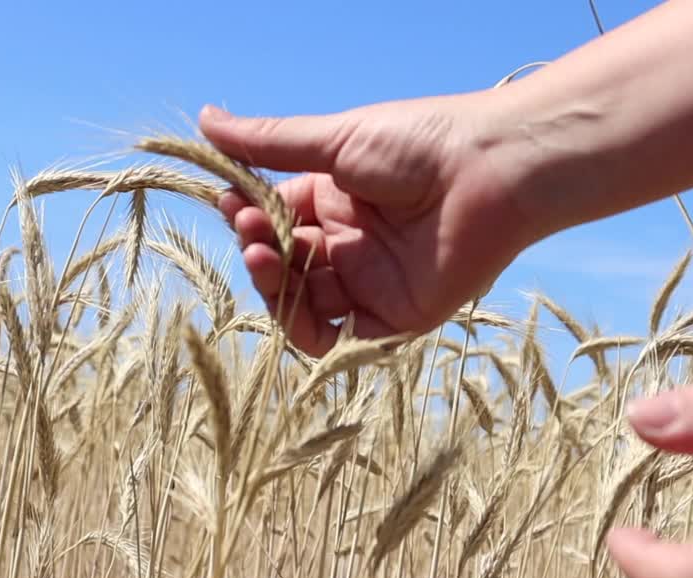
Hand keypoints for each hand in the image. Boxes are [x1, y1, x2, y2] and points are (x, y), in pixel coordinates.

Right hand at [197, 94, 541, 356]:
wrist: (487, 173)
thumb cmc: (418, 145)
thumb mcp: (334, 141)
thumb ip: (269, 143)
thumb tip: (205, 120)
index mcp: (334, 201)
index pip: (274, 220)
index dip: (248, 217)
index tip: (230, 202)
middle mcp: (348, 245)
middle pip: (282, 266)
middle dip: (258, 250)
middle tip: (254, 231)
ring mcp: (368, 284)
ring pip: (301, 306)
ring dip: (274, 287)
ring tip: (268, 256)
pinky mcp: (393, 319)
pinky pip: (340, 342)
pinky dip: (309, 332)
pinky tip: (295, 301)